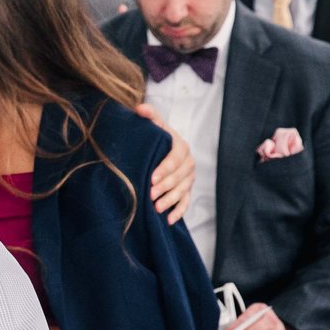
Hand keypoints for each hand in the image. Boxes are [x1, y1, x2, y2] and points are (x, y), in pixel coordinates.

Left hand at [135, 107, 193, 223]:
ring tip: (156, 209)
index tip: (151, 178)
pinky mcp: (186, 190)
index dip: (165, 169)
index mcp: (180, 146)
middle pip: (180, 177)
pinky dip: (178, 211)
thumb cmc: (153, 136)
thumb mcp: (152, 125)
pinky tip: (168, 220)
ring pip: (183, 191)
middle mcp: (188, 162)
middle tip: (151, 195)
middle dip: (166, 187)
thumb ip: (149, 115)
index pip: (175, 159)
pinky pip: (186, 202)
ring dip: (171, 200)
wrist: (159, 148)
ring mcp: (188, 177)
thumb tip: (141, 109)